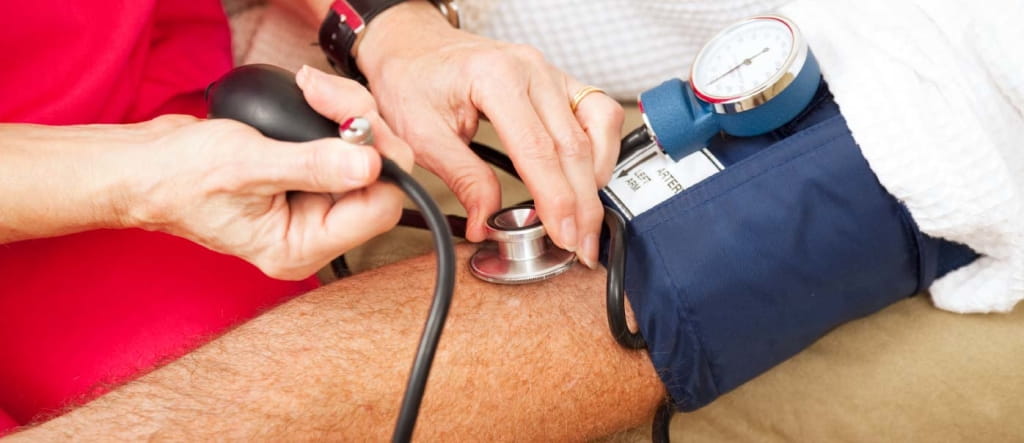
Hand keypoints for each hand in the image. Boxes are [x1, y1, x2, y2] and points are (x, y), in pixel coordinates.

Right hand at [123, 71, 412, 279]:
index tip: (354, 125)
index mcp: (303, 246)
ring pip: (366, 157)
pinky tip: (312, 95)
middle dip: (363, 128)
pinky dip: (335, 115)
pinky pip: (345, 147)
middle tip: (325, 94)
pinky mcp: (310, 179)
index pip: (379, 209)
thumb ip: (312, 167)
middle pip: (378, 180)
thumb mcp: (247, 166)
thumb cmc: (181, 176)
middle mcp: (315, 232)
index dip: (378, 163)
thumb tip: (369, 164)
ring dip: (348, 113)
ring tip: (311, 88)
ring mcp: (313, 206)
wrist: (146, 167)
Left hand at [355, 1, 623, 267]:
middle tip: (581, 245)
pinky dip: (602, 148)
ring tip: (587, 219)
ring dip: (598, 178)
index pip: (538, 150)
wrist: (412, 47)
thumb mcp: (421, 135)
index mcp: (495, 77)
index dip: (556, 200)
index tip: (563, 235)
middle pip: (573, 145)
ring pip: (597, 127)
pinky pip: (598, 111)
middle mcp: (531, 69)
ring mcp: (549, 71)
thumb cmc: (411, 80)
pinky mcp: (558, 80)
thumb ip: (462, 179)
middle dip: (582, 203)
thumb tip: (486, 223)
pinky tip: (590, 177)